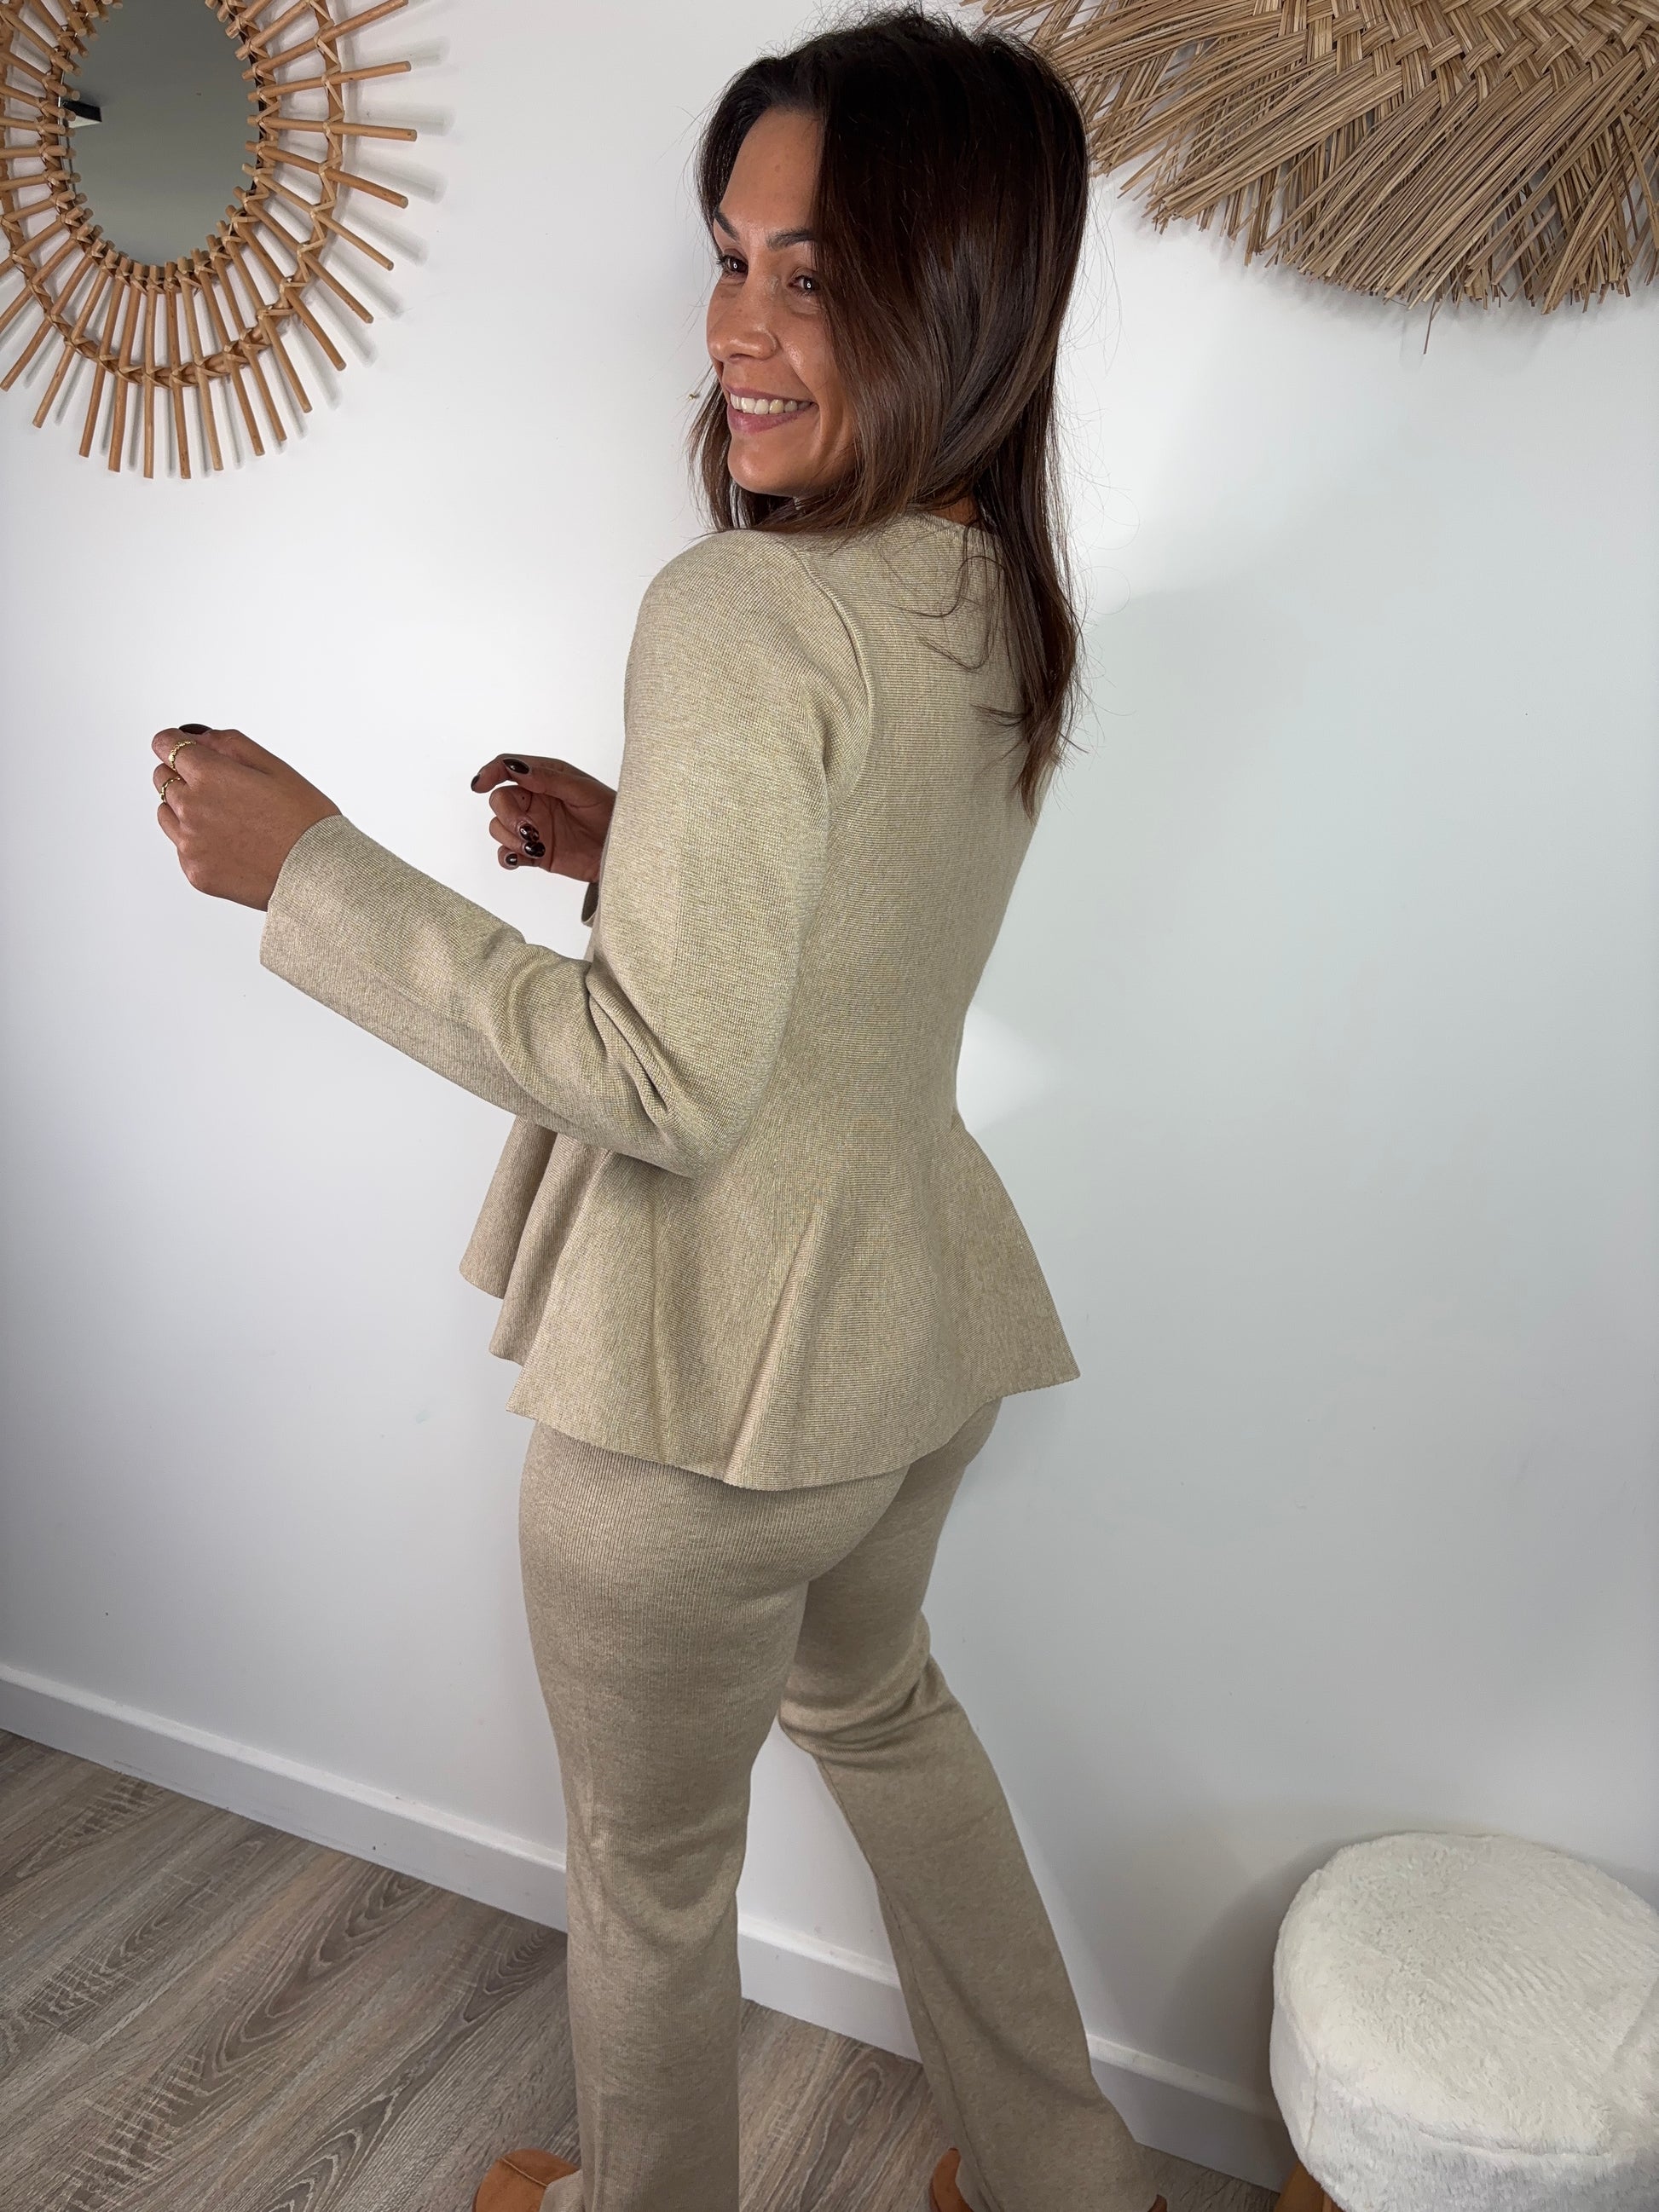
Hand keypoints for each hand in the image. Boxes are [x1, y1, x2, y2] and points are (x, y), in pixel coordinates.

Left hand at [152, 724, 340, 910]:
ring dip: (185, 808)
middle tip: (220, 788)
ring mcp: (190, 843)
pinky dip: (198, 842)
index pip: (164, 743)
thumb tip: (196, 738)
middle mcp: (191, 808)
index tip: (187, 748)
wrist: (320, 875)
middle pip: (162, 777)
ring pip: (166, 812)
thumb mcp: (274, 767)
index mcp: (208, 775)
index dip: (176, 742)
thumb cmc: (306, 820)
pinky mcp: (195, 872)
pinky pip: (182, 847)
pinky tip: (232, 845)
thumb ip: (228, 744)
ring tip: (226, 819)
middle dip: (183, 775)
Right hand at [471, 753, 613, 879]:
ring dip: (509, 837)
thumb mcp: (584, 791)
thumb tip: (517, 769)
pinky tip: (520, 858)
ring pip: (498, 827)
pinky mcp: (536, 853)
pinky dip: (507, 856)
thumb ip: (550, 779)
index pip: (509, 768)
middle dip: (507, 814)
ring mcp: (534, 827)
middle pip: (500, 800)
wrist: (625, 852)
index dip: (490, 773)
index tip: (480, 785)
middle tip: (528, 829)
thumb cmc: (612, 814)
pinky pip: (507, 853)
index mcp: (546, 778)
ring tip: (535, 845)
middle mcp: (536, 801)